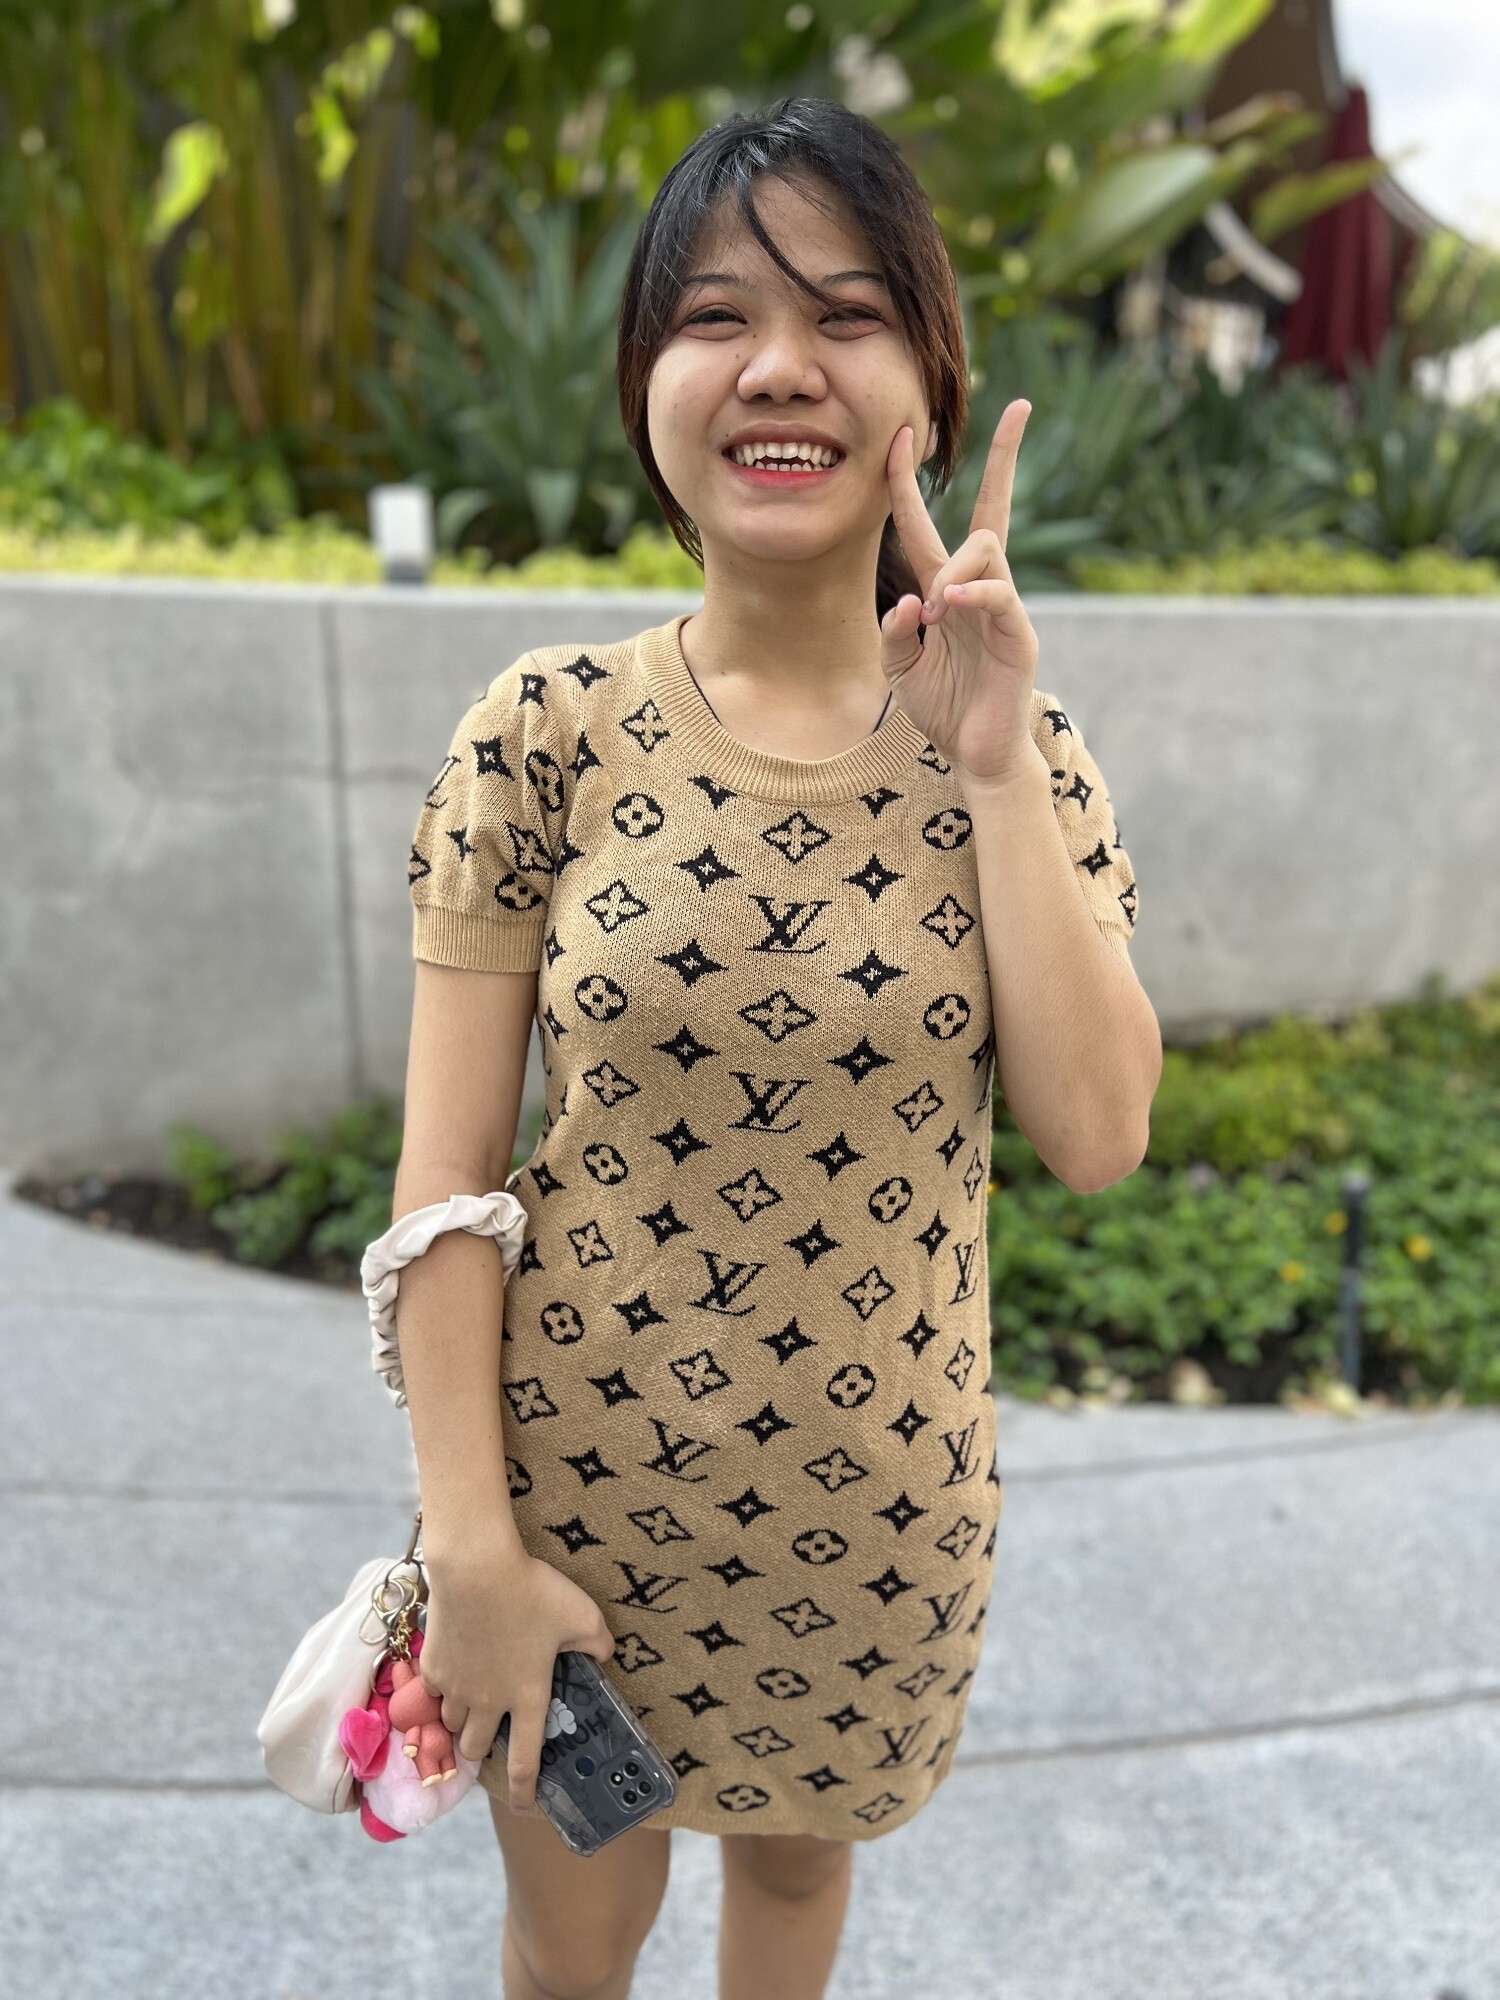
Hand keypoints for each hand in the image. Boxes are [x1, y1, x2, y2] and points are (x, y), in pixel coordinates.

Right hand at [417, 1520, 614, 1814]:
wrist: (476, 1568)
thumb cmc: (532, 1590)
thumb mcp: (582, 1615)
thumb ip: (598, 1644)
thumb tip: (605, 1656)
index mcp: (528, 1698)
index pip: (525, 1763)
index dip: (524, 1793)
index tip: (525, 1810)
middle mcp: (489, 1703)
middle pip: (476, 1749)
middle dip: (484, 1750)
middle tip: (494, 1732)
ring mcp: (456, 1687)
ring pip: (453, 1723)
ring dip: (463, 1720)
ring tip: (475, 1700)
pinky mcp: (433, 1667)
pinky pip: (436, 1693)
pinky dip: (445, 1690)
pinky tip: (457, 1668)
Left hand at [880, 401, 1042, 790]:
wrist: (976, 754)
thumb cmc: (942, 708)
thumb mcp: (898, 669)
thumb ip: (893, 632)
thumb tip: (910, 599)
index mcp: (942, 591)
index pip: (923, 525)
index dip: (906, 482)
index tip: (901, 435)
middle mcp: (976, 588)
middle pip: (990, 510)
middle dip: (1005, 457)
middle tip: (1018, 408)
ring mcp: (1001, 607)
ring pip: (986, 546)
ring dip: (952, 567)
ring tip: (934, 611)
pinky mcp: (1018, 634)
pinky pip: (999, 594)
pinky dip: (973, 592)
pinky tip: (949, 605)